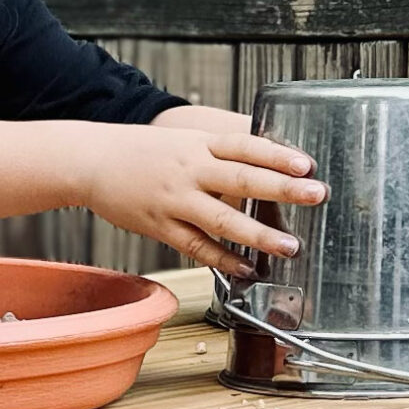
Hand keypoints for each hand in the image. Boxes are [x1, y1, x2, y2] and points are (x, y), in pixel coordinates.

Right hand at [59, 122, 325, 277]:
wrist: (91, 159)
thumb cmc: (143, 151)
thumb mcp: (184, 140)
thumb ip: (221, 153)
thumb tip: (267, 165)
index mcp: (198, 143)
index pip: (245, 145)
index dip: (277, 153)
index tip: (307, 163)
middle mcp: (189, 169)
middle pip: (241, 178)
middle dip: (282, 189)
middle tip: (317, 195)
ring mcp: (174, 199)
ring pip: (221, 218)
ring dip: (258, 234)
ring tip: (290, 246)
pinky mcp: (160, 226)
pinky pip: (196, 246)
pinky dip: (223, 259)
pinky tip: (247, 269)